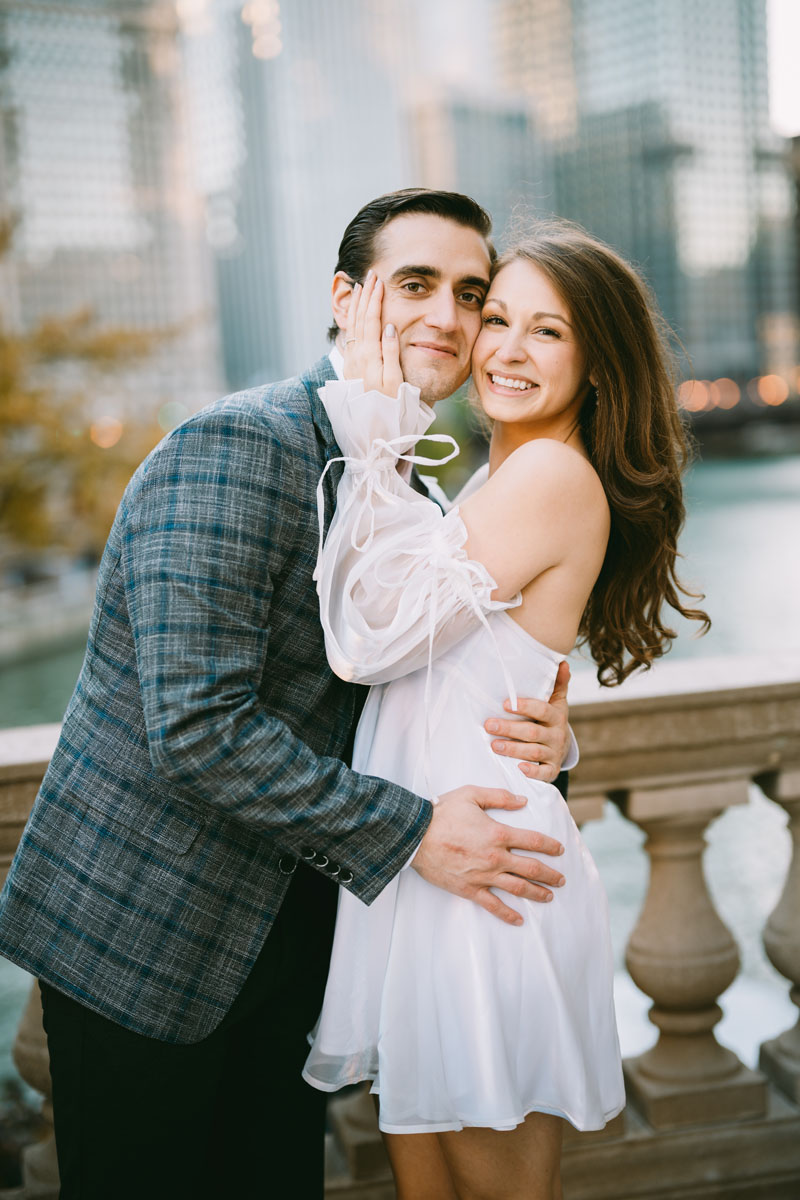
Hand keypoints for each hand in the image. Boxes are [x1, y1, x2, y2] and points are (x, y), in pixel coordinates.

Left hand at [342, 270, 403, 397]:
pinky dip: (351, 320)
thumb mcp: (395, 382)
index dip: (375, 299)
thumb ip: (391, 353)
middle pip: (359, 318)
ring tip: (360, 287)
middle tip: (370, 275)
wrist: (369, 429)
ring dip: (356, 304)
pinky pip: (350, 336)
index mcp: (369, 357)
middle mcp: (357, 356)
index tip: (379, 281)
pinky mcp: (350, 367)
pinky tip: (354, 313)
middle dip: (365, 295)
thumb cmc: (388, 408)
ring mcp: (352, 361)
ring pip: (352, 325)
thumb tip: (389, 326)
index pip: (371, 320)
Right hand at [412, 785, 564, 925]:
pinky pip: (493, 905)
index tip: (560, 849)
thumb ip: (499, 797)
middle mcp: (495, 857)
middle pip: (532, 868)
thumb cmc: (442, 813)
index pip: (533, 841)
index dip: (550, 845)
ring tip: (549, 896)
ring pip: (518, 888)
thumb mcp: (471, 795)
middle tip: (562, 879)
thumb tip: (522, 801)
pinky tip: (519, 919)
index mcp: (498, 833)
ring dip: (537, 893)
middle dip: (550, 874)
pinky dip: (508, 914)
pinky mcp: (470, 889)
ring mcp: (484, 876)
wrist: (416, 836)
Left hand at [484, 660, 570, 782]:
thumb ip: (557, 684)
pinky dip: (532, 772)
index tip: (505, 704)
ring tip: (494, 745)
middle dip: (510, 729)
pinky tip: (518, 769)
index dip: (524, 707)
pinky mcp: (551, 770)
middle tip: (488, 725)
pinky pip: (543, 773)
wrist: (560, 748)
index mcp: (556, 716)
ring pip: (533, 752)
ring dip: (513, 749)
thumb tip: (562, 662)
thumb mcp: (556, 702)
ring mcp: (554, 753)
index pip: (541, 710)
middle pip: (532, 732)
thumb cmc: (550, 720)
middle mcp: (557, 735)